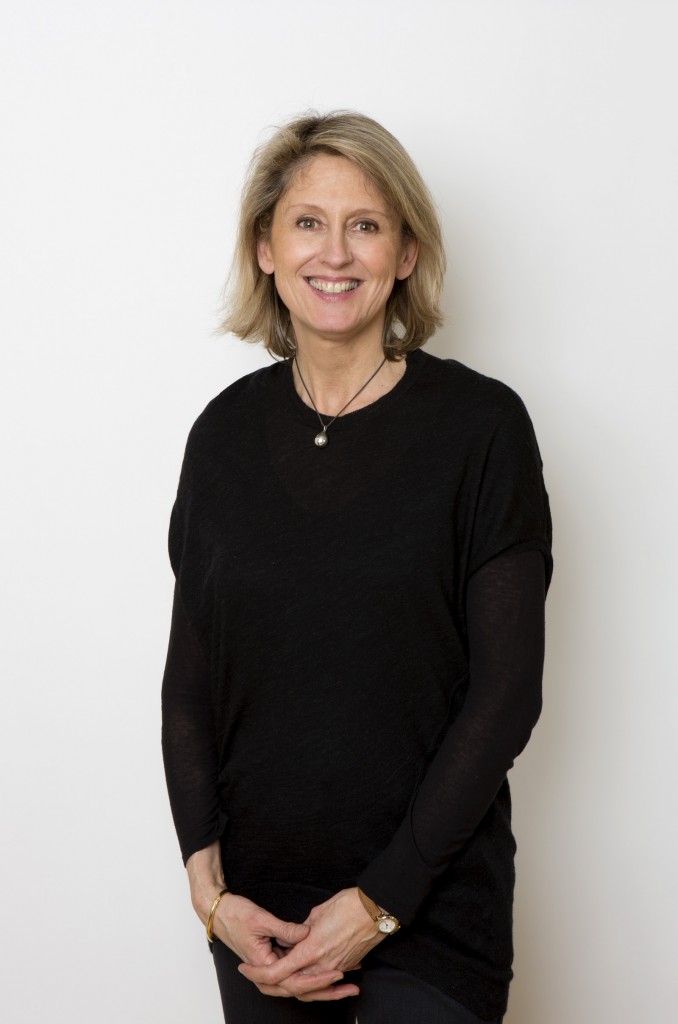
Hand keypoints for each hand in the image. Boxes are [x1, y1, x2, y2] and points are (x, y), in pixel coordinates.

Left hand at [238, 888, 384, 1001]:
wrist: (376, 909)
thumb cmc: (348, 906)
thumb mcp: (317, 913)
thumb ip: (300, 930)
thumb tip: (293, 938)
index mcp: (311, 951)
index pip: (278, 972)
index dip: (258, 973)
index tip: (245, 969)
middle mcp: (322, 965)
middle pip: (291, 986)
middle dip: (271, 985)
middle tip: (256, 979)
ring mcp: (335, 968)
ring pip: (308, 987)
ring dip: (293, 985)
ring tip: (277, 982)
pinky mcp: (345, 966)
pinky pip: (324, 980)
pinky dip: (313, 981)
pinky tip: (305, 974)